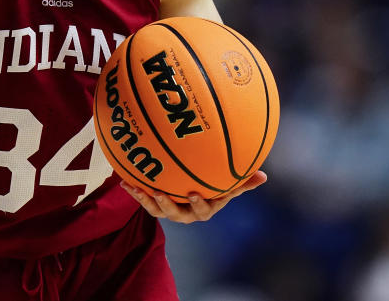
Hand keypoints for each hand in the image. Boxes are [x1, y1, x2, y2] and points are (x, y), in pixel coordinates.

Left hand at [120, 171, 267, 222]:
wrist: (190, 193)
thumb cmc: (213, 187)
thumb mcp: (227, 185)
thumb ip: (242, 182)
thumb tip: (264, 176)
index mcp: (204, 209)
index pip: (204, 209)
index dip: (199, 203)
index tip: (194, 193)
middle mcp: (186, 214)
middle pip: (176, 214)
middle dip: (167, 204)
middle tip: (160, 192)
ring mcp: (169, 211)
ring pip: (157, 210)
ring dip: (146, 199)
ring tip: (137, 188)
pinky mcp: (155, 206)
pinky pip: (144, 200)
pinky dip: (134, 191)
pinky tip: (124, 180)